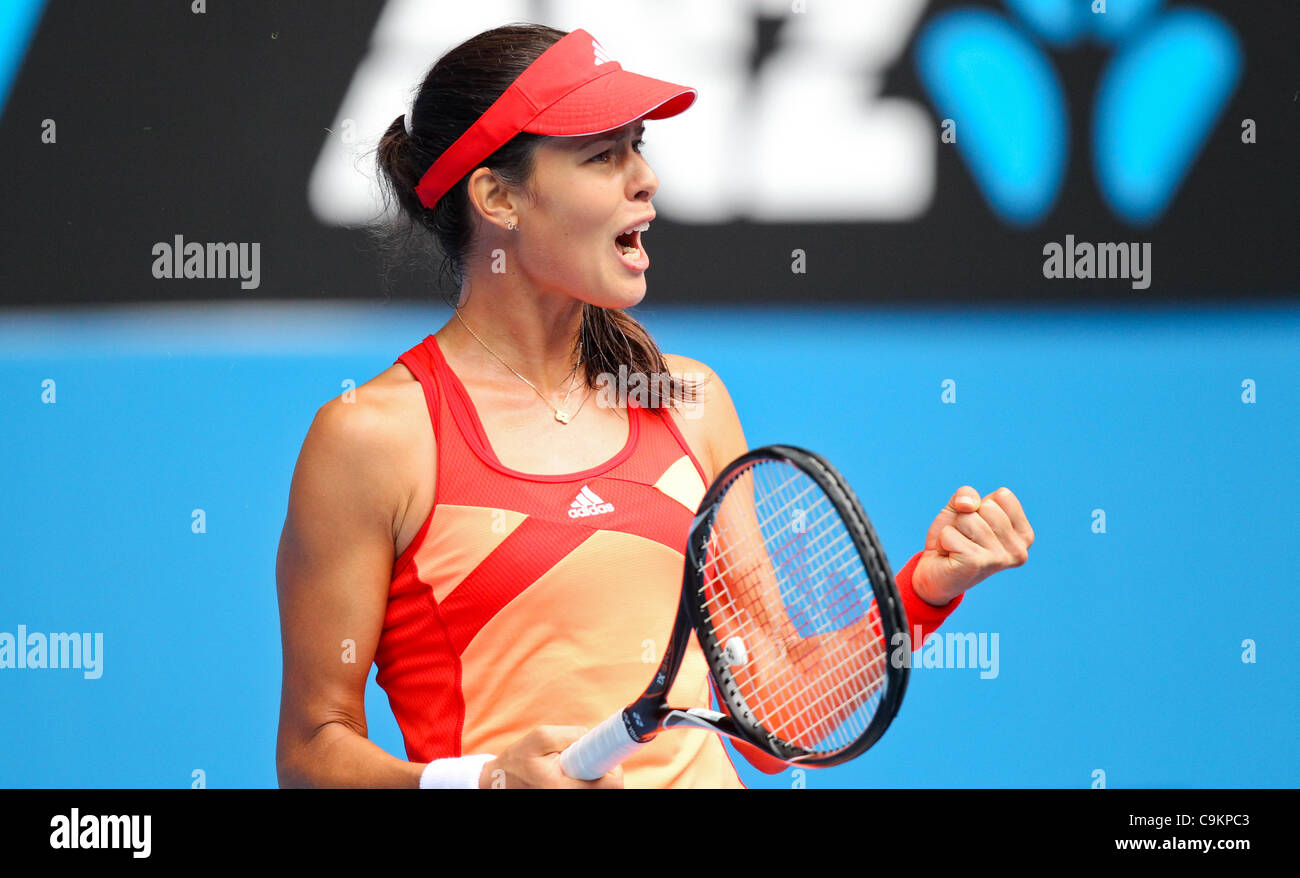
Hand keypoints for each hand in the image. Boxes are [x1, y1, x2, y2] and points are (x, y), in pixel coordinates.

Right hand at [479, 726, 624, 788]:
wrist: (499, 783)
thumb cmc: (518, 760)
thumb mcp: (540, 737)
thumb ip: (571, 734)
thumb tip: (592, 736)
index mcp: (565, 787)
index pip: (611, 784)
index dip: (614, 766)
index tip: (609, 753)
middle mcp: (569, 798)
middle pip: (610, 788)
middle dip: (604, 769)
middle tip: (588, 758)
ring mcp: (569, 800)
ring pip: (600, 790)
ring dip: (596, 777)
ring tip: (575, 767)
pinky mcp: (568, 798)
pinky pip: (589, 791)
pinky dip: (588, 782)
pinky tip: (573, 775)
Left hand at [912, 486, 1033, 606]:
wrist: (935, 573)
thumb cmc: (955, 538)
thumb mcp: (962, 508)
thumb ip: (967, 494)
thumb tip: (967, 505)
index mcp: (1024, 534)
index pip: (1004, 496)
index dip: (982, 505)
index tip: (978, 526)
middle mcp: (1018, 550)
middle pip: (987, 506)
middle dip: (966, 518)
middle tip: (965, 539)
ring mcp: (999, 559)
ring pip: (967, 519)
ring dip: (954, 531)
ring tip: (957, 547)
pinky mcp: (976, 563)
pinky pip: (950, 534)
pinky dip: (943, 541)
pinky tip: (950, 556)